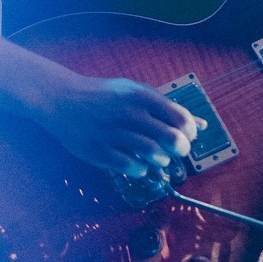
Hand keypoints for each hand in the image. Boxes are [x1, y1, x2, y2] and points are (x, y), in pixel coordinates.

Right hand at [35, 72, 203, 177]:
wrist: (62, 99)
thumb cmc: (104, 96)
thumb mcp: (135, 91)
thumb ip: (165, 106)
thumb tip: (200, 124)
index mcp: (141, 96)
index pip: (180, 118)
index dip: (189, 132)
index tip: (187, 135)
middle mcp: (130, 114)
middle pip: (172, 139)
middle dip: (181, 149)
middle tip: (177, 150)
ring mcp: (114, 134)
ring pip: (154, 155)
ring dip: (162, 160)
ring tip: (158, 157)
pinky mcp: (100, 152)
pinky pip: (132, 167)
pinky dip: (142, 169)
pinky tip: (139, 164)